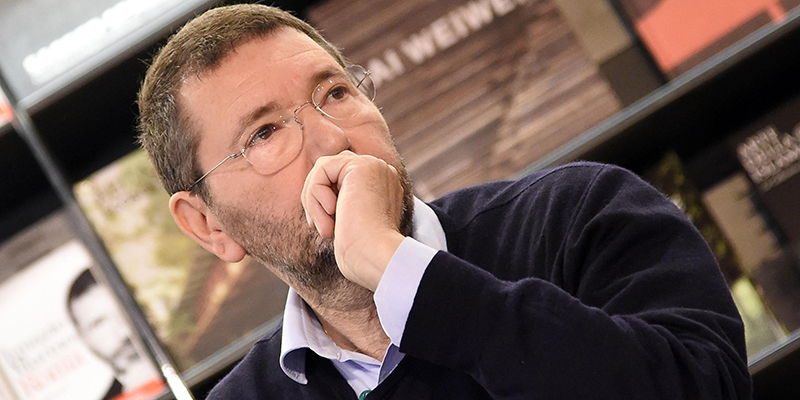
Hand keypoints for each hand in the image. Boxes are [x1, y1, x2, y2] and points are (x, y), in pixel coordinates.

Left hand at [301, 151, 405, 290]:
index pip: (341, 179)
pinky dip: (316, 195)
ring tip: (325, 227)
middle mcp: (381, 172)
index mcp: (382, 187)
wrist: (375, 257)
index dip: (325, 201)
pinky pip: (321, 170)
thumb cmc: (362, 254)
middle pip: (331, 171)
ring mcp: (373, 166)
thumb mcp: (346, 225)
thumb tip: (313, 197)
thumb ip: (338, 205)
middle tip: (320, 228)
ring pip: (323, 170)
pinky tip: (331, 214)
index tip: (326, 230)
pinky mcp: (360, 165)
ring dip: (314, 201)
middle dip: (315, 198)